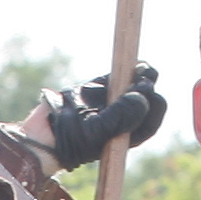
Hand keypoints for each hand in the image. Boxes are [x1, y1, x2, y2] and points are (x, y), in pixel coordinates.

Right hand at [39, 62, 167, 170]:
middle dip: (147, 86)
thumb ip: (122, 114)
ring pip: (138, 85)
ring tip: (140, 66)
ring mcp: (116, 101)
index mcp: (130, 134)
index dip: (153, 102)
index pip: (152, 118)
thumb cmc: (73, 138)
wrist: (47, 133)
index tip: (145, 88)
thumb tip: (144, 91)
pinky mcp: (103, 88)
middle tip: (142, 74)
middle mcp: (126, 118)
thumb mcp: (98, 131)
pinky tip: (129, 61)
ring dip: (141, 74)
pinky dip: (128, 68)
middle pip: (149, 99)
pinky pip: (122, 76)